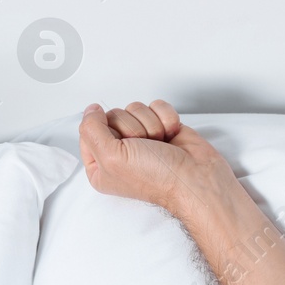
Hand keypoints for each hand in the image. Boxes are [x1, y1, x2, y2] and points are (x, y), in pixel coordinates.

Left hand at [78, 100, 230, 209]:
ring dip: (150, 125)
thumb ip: (91, 130)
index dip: (104, 131)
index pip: (89, 130)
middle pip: (114, 115)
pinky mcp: (161, 127)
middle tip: (143, 148)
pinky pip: (156, 106)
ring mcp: (141, 138)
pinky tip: (170, 136)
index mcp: (100, 165)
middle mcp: (119, 152)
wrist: (196, 178)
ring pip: (135, 108)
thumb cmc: (157, 178)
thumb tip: (91, 110)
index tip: (118, 143)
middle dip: (132, 129)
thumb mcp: (110, 157)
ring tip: (158, 144)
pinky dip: (165, 118)